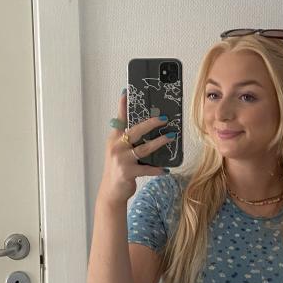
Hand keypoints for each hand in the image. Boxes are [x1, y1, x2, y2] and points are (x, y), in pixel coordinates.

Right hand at [97, 90, 171, 205]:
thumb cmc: (118, 168)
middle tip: (164, 118)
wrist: (111, 191)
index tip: (126, 92)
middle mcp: (116, 146)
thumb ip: (128, 139)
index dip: (122, 105)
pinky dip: (157, 169)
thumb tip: (146, 127)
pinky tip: (165, 169)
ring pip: (144, 148)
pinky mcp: (128, 172)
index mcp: (114, 138)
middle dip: (151, 123)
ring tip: (171, 137)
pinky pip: (147, 169)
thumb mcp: (119, 150)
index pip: (119, 119)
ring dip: (159, 142)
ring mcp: (121, 159)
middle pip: (135, 130)